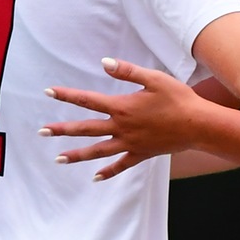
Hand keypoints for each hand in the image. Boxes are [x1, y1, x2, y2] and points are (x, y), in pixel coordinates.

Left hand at [41, 59, 212, 180]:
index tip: (48, 92)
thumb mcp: (154, 78)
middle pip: (86, 128)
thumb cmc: (178, 98)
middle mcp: (122, 127)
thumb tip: (104, 62)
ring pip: (98, 150)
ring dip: (77, 155)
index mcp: (122, 107)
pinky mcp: (141, 154)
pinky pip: (121, 165)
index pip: (88, 100)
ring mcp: (130, 143)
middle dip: (62, 130)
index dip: (67, 95)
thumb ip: (127, 71)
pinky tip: (95, 177)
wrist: (198, 125)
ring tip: (59, 159)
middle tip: (41, 132)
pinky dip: (108, 172)